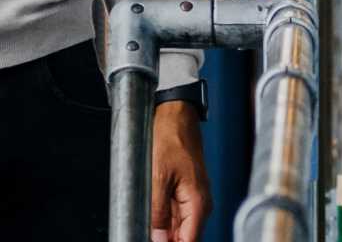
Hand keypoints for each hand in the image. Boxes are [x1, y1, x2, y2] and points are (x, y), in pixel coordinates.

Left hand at [151, 101, 212, 241]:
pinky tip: (148, 214)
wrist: (174, 112)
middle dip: (164, 238)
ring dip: (162, 228)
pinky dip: (162, 216)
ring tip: (143, 220)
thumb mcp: (157, 175)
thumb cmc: (170, 135)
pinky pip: (173, 212)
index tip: (152, 239)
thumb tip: (157, 238)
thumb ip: (157, 210)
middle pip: (182, 236)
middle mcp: (199, 204)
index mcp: (198, 203)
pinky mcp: (183, 189)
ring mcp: (191, 197)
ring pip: (177, 225)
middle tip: (143, 229)